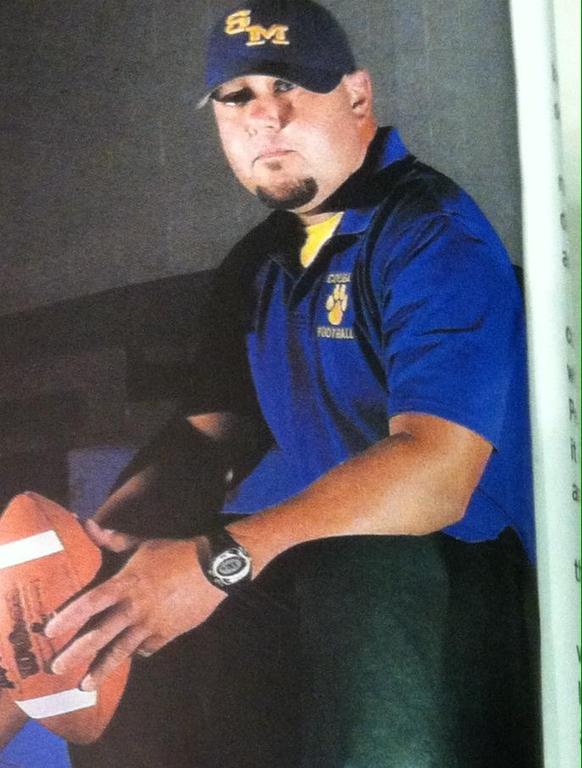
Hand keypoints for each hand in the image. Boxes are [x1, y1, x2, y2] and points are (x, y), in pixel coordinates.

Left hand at [45, 524, 224, 690]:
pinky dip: (137, 653)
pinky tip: (130, 658)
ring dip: (102, 669)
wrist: (212, 567)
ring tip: (85, 686)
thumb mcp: (142, 543)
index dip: (70, 616)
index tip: (50, 631)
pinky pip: (146, 648)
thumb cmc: (174, 552)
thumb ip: (113, 540)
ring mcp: (151, 623)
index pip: (92, 602)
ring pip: (122, 650)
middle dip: (77, 653)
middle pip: (101, 634)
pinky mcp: (167, 633)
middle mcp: (135, 607)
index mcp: (126, 583)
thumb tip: (87, 524)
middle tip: (56, 668)